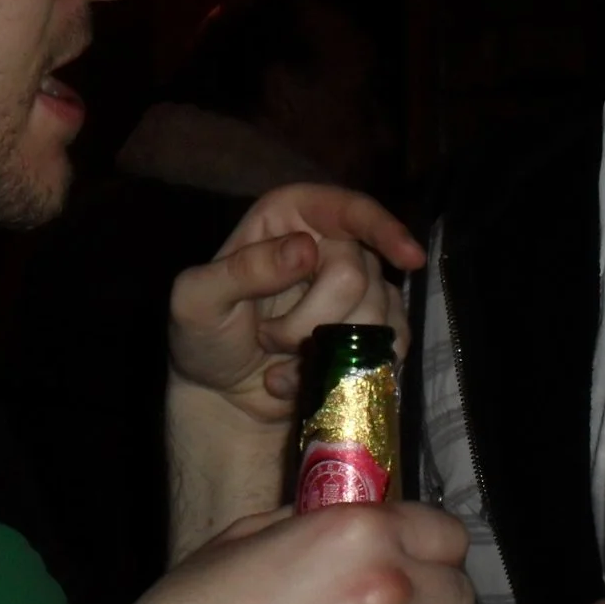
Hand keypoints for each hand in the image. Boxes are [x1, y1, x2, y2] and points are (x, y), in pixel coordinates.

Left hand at [168, 184, 423, 423]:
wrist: (223, 394)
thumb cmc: (205, 337)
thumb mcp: (196, 300)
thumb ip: (242, 270)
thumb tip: (305, 249)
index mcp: (289, 218)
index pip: (347, 208)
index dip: (380, 228)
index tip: (408, 258)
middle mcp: (330, 244)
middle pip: (357, 275)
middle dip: (311, 318)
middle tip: (269, 337)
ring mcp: (356, 289)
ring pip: (375, 314)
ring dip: (324, 348)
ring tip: (283, 356)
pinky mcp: (371, 331)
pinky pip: (389, 345)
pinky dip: (347, 371)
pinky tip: (310, 378)